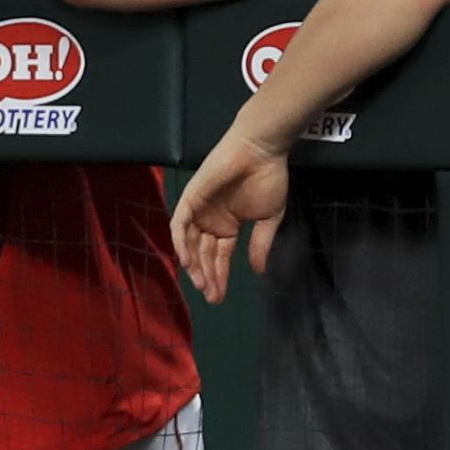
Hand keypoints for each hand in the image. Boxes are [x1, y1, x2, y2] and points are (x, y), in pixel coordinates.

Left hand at [169, 134, 291, 302]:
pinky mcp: (191, 198)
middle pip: (204, 254)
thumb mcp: (268, 219)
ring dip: (195, 265)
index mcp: (228, 227)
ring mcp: (199, 210)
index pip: (220, 257)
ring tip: (202, 285)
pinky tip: (188, 261)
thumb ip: (260, 245)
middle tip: (211, 298)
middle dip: (207, 277)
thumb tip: (258, 272)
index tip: (220, 298)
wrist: (260, 151)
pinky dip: (182, 242)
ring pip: (190, 243)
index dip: (220, 277)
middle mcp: (210, 221)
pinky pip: (180, 224)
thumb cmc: (267, 180)